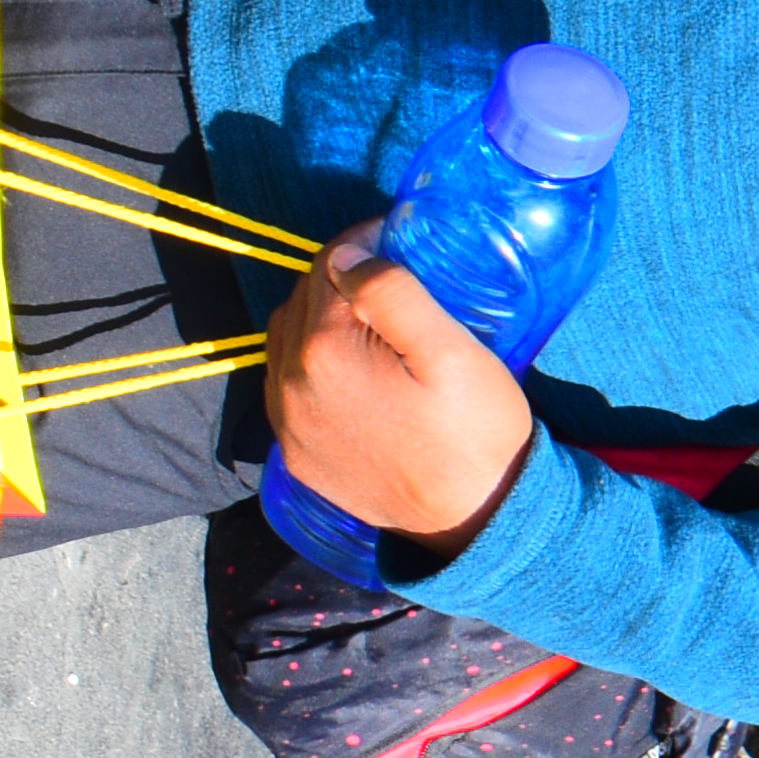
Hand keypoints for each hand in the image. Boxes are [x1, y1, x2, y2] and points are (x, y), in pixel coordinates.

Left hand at [268, 238, 537, 550]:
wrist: (475, 521)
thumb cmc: (475, 431)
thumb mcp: (453, 351)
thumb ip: (393, 293)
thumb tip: (345, 255)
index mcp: (325, 349)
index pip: (329, 265)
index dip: (363, 241)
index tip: (396, 237)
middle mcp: (290, 384)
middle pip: (301, 299)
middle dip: (338, 277)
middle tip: (389, 276)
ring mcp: (287, 424)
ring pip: (284, 340)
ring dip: (317, 318)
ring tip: (366, 321)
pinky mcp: (295, 455)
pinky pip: (285, 387)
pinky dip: (307, 363)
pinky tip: (346, 369)